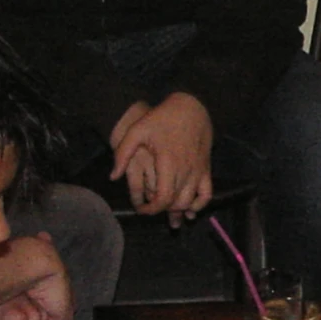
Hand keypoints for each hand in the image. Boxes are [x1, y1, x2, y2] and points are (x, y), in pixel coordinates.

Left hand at [110, 92, 214, 221]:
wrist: (191, 106)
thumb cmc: (162, 117)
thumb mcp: (137, 130)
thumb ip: (122, 154)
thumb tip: (113, 177)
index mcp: (168, 163)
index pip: (164, 198)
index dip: (152, 210)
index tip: (142, 210)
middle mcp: (186, 170)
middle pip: (176, 203)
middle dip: (162, 211)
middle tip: (150, 210)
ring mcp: (198, 170)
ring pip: (190, 201)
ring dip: (179, 211)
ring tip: (166, 213)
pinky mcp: (206, 168)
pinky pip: (207, 193)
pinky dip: (200, 204)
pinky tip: (190, 209)